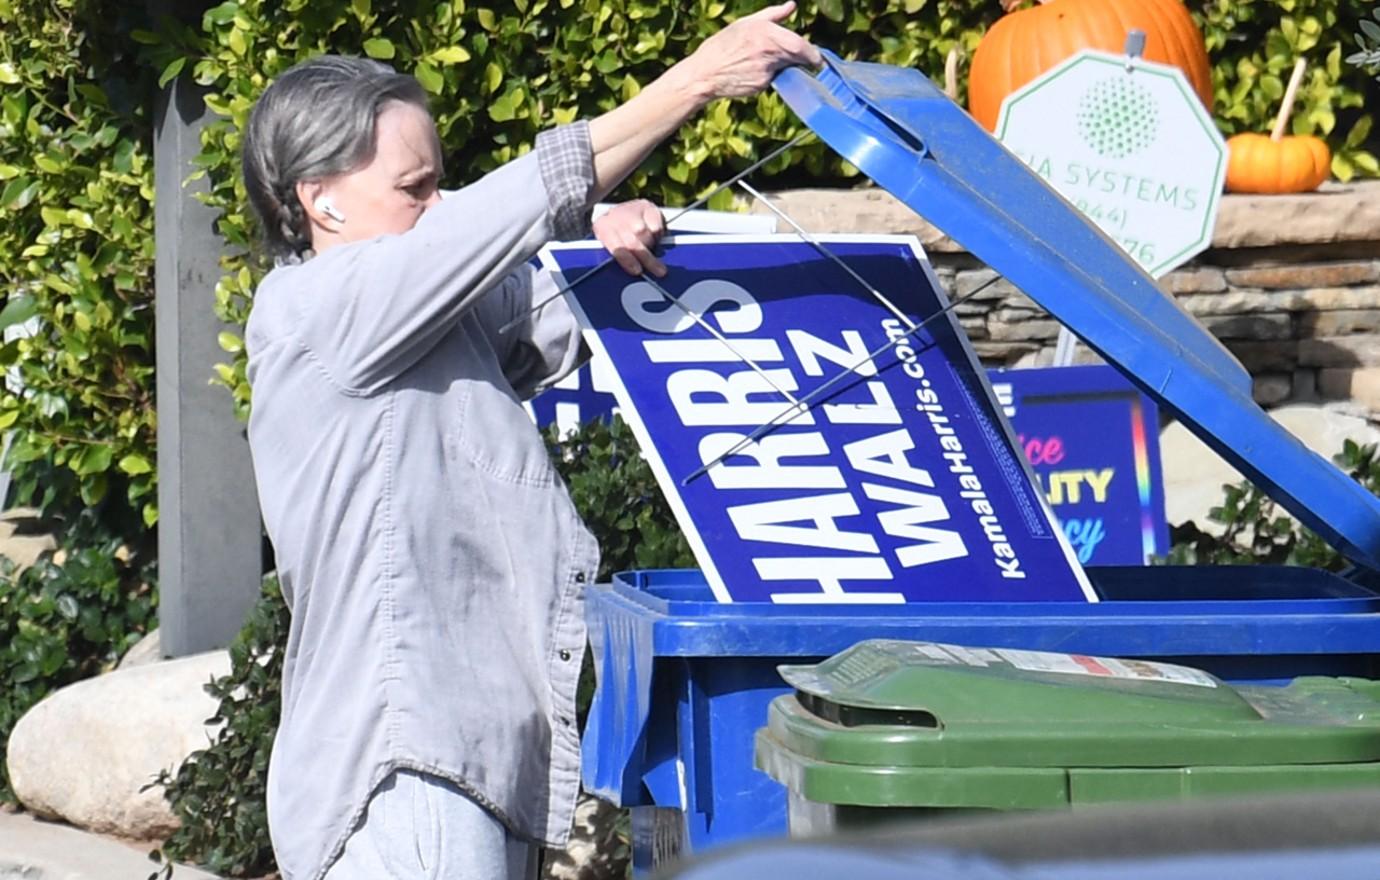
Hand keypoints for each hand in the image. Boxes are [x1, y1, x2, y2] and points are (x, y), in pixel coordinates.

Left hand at [593, 199, 666, 276]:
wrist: (616, 212)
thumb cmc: (612, 236)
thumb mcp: (606, 247)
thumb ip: (615, 258)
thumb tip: (626, 277)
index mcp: (602, 228)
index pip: (615, 246)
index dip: (626, 259)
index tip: (637, 271)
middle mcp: (615, 217)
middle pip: (633, 242)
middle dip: (646, 259)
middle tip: (658, 271)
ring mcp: (632, 210)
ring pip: (647, 235)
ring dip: (650, 247)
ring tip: (648, 250)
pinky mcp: (648, 207)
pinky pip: (657, 227)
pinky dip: (657, 236)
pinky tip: (652, 236)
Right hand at [684, 2, 822, 99]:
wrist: (706, 73)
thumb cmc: (723, 45)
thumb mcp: (746, 23)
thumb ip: (773, 14)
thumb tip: (791, 6)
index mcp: (766, 32)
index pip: (800, 45)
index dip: (812, 54)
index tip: (817, 58)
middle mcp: (768, 51)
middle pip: (798, 58)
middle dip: (805, 60)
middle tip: (809, 62)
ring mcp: (766, 70)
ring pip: (787, 68)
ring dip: (787, 66)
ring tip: (768, 62)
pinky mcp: (761, 85)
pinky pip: (774, 79)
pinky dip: (771, 76)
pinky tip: (756, 73)